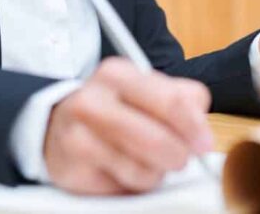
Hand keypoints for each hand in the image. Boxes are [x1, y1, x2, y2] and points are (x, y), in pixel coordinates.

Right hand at [44, 58, 212, 194]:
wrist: (56, 127)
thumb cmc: (112, 109)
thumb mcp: (145, 91)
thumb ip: (182, 100)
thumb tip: (201, 129)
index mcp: (117, 73)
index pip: (171, 101)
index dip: (194, 127)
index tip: (203, 143)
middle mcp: (93, 100)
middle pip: (158, 139)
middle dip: (177, 155)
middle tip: (178, 157)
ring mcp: (78, 135)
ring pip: (144, 169)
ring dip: (155, 172)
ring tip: (144, 160)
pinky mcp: (72, 168)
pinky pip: (124, 186)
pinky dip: (133, 184)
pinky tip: (122, 169)